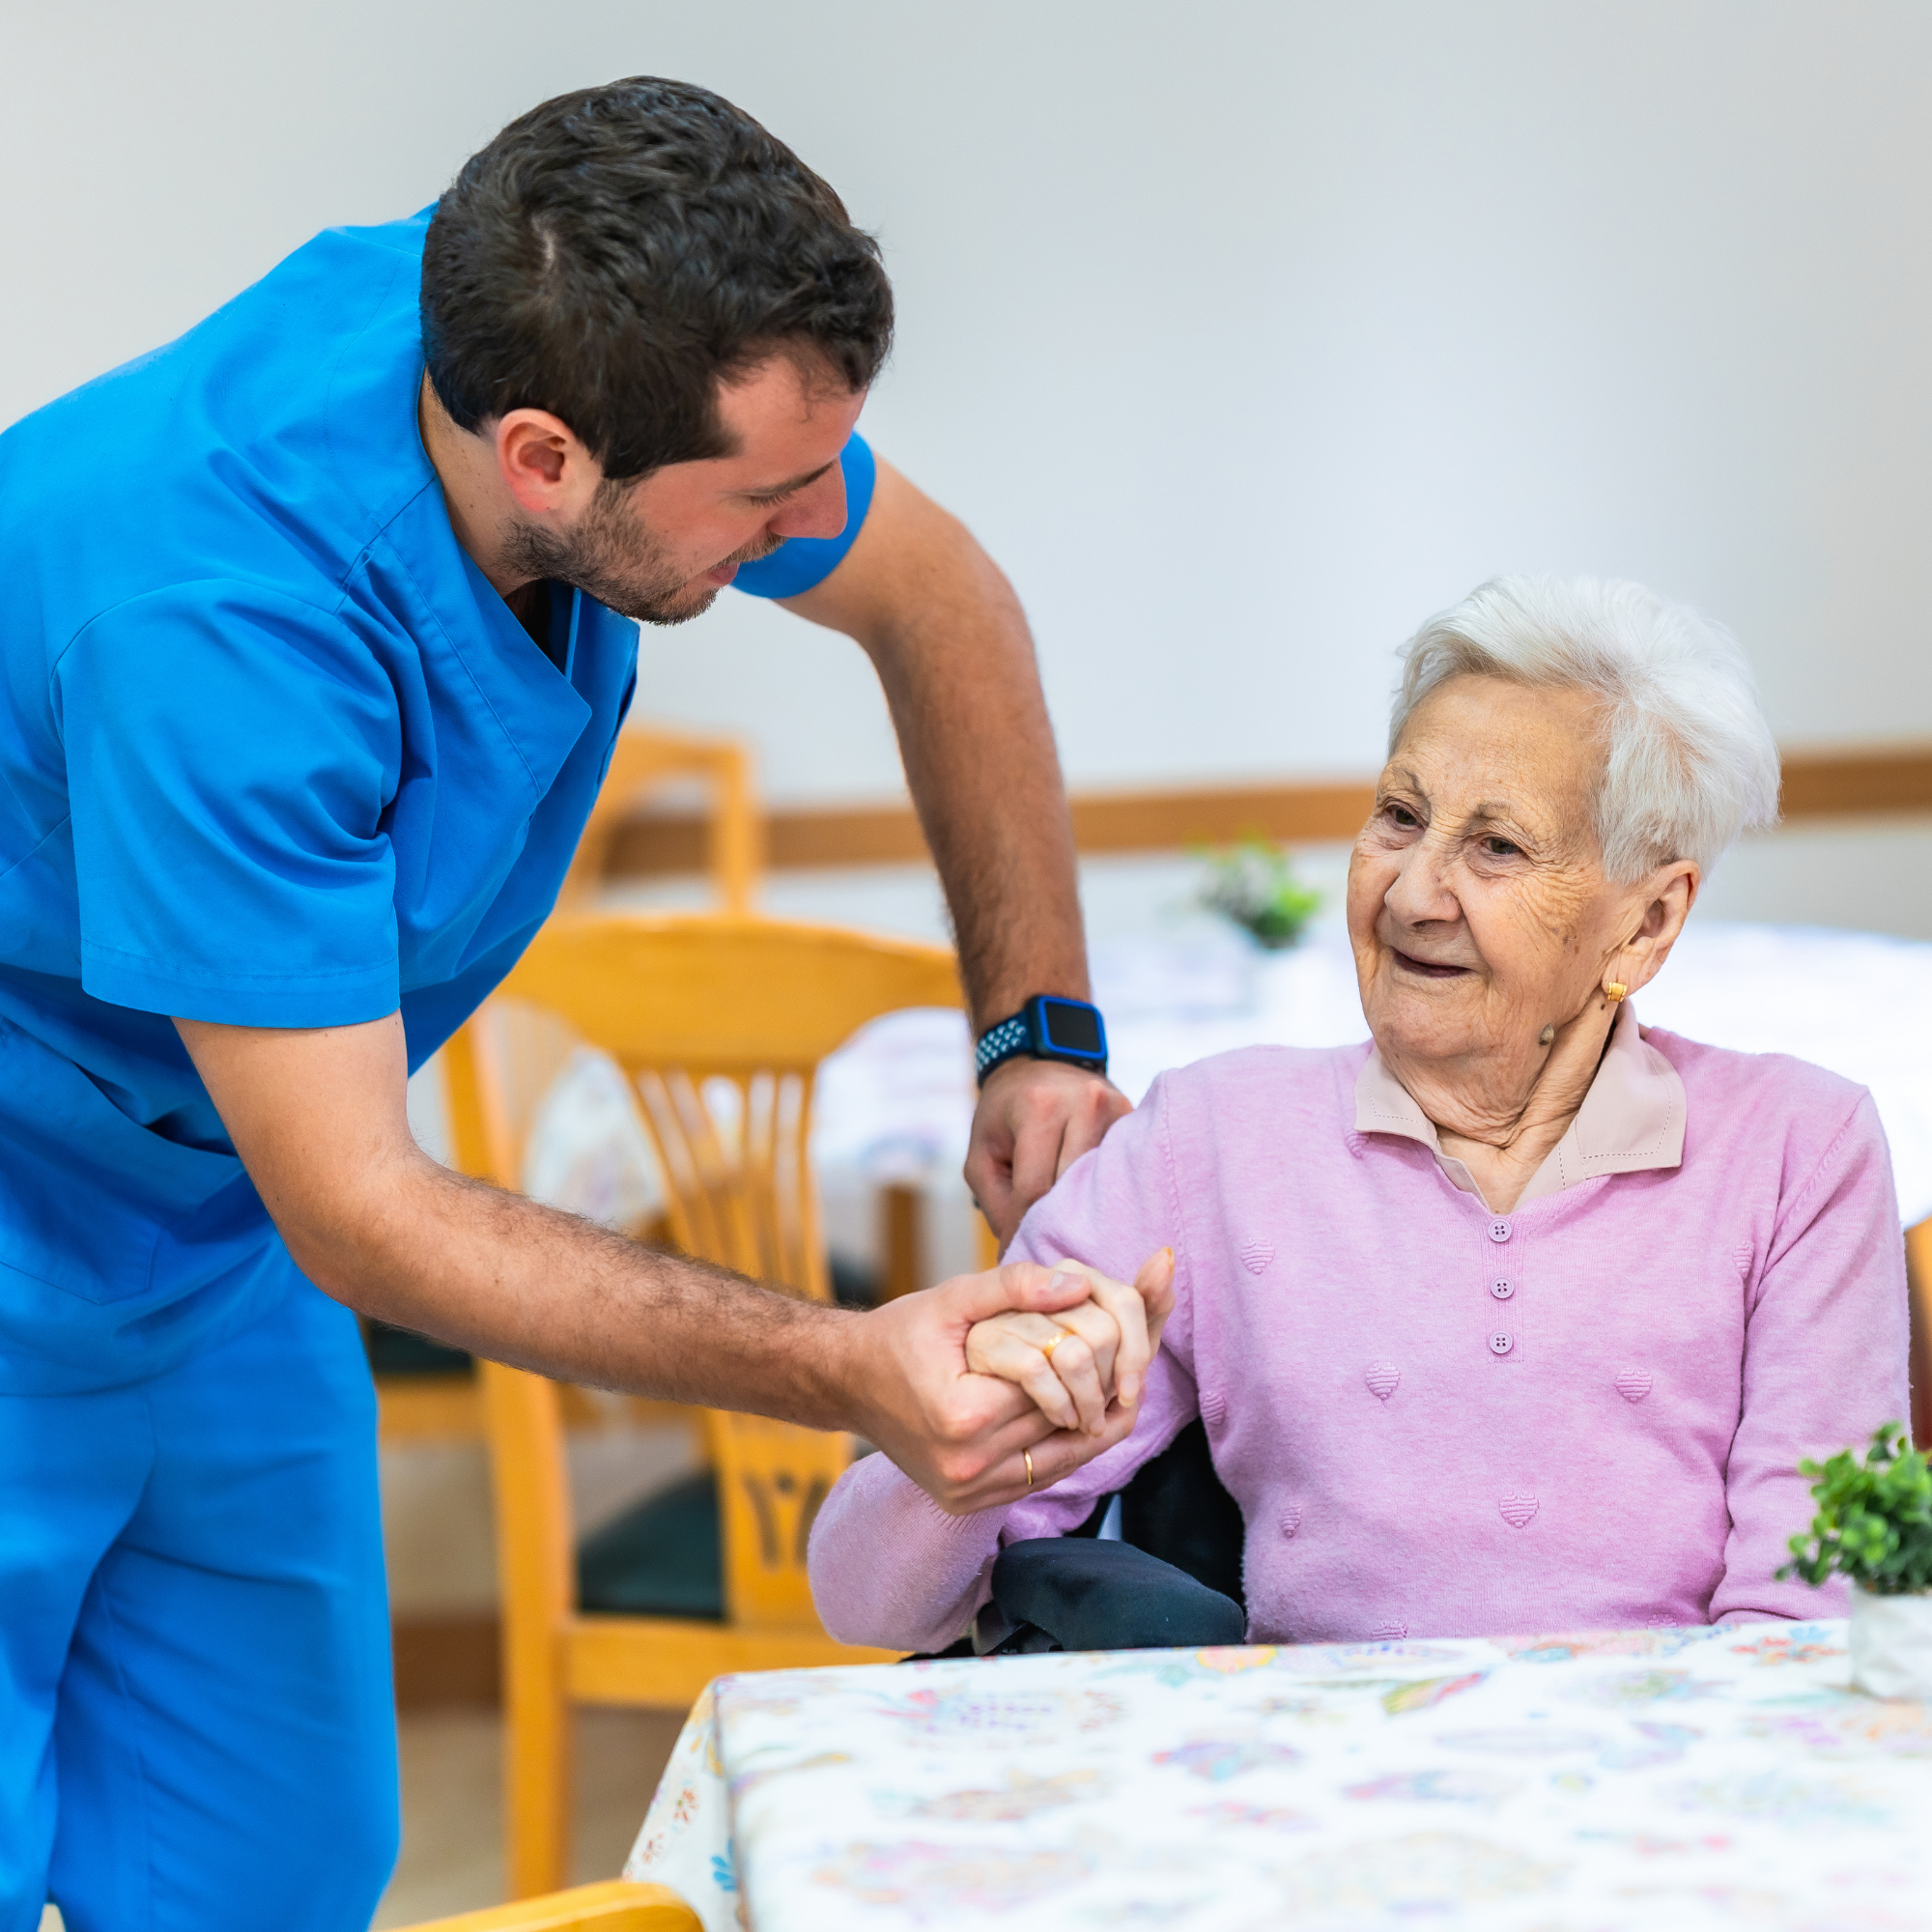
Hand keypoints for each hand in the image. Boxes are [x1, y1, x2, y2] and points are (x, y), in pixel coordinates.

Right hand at [835, 1252, 1171, 1514]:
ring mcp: (970, 1493)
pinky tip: (1075, 1412)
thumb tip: (1078, 1284)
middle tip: (1117, 1352)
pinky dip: (1065, 1446)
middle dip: (1094, 1383)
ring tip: (1103, 1380)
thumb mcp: (953, 1297)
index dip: (1087, 1351)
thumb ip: (1016, 1286)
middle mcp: (969, 1466)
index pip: (1057, 1382)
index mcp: (965, 1415)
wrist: (848, 1382)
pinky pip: (1041, 1477)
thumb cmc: (900, 1333)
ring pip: (1064, 1456)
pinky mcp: (971, 1506)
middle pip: (1064, 1421)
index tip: (1102, 1326)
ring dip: (1089, 1419)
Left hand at [965, 1058, 1131, 1245]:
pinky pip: (1119, 1172)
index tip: (1019, 1259)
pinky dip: (1104, 1196)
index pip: (1037, 1188)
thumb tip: (1022, 1254)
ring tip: (1070, 1240)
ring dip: (1085, 1215)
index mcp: (1041, 1108)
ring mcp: (1118, 1110)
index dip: (1026, 1230)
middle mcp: (1086, 1103)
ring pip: (1102, 1185)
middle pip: (1075, 1188)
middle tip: (1047, 1258)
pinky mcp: (1134, 1120)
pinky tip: (1093, 1215)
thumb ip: (998, 1206)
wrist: (1037, 1063)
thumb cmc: (1003, 1115)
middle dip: (1057, 1226)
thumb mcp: (981, 1157)